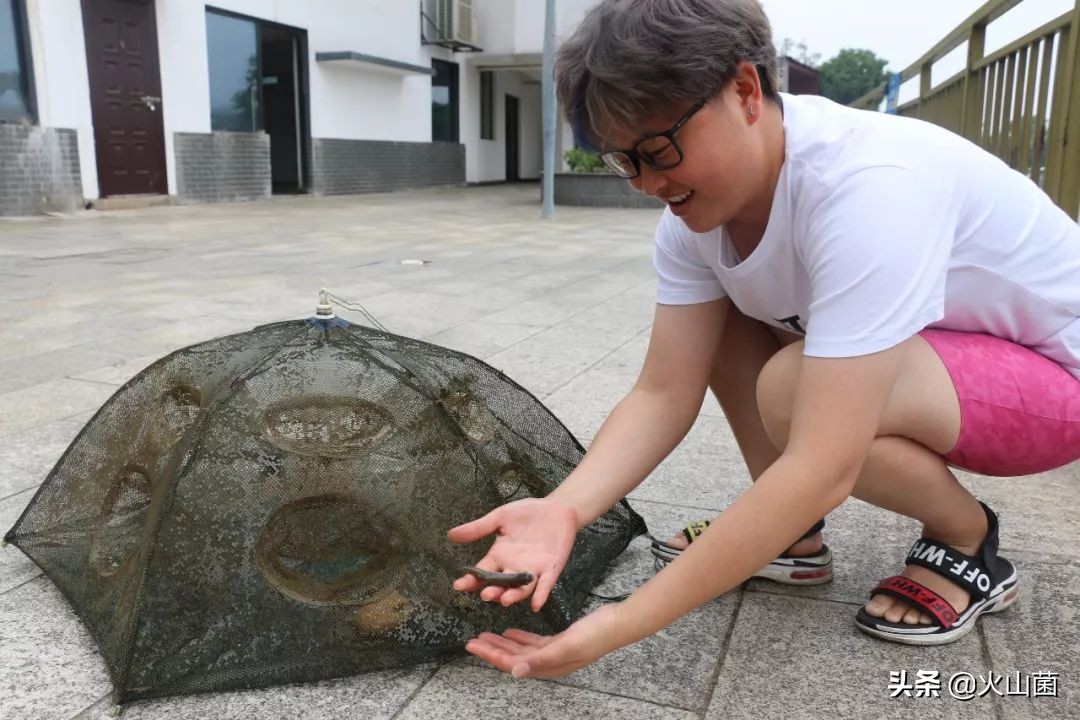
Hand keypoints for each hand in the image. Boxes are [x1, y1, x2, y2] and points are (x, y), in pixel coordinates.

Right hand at [448, 497, 577, 610]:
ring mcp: (533, 570)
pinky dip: (541, 594)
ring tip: (505, 600)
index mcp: (500, 556)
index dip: (471, 580)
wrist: (556, 509)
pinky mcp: (551, 568)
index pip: (482, 572)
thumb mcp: (500, 518)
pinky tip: (535, 604)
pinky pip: (545, 585)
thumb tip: (450, 534)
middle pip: (501, 584)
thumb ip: (478, 528)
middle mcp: (514, 567)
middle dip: (493, 591)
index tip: (459, 585)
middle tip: (485, 595)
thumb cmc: (527, 513)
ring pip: (521, 588)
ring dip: (513, 596)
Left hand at [465, 603, 623, 678]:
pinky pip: (533, 643)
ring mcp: (553, 652)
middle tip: (471, 642)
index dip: (492, 656)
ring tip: (484, 636)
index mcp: (549, 667)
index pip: (513, 664)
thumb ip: (541, 659)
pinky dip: (519, 637)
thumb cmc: (595, 635)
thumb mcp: (568, 645)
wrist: (617, 624)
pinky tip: (509, 632)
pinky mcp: (559, 642)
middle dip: (491, 651)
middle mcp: (549, 663)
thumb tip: (516, 672)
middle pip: (513, 659)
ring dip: (502, 644)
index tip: (474, 647)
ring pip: (521, 650)